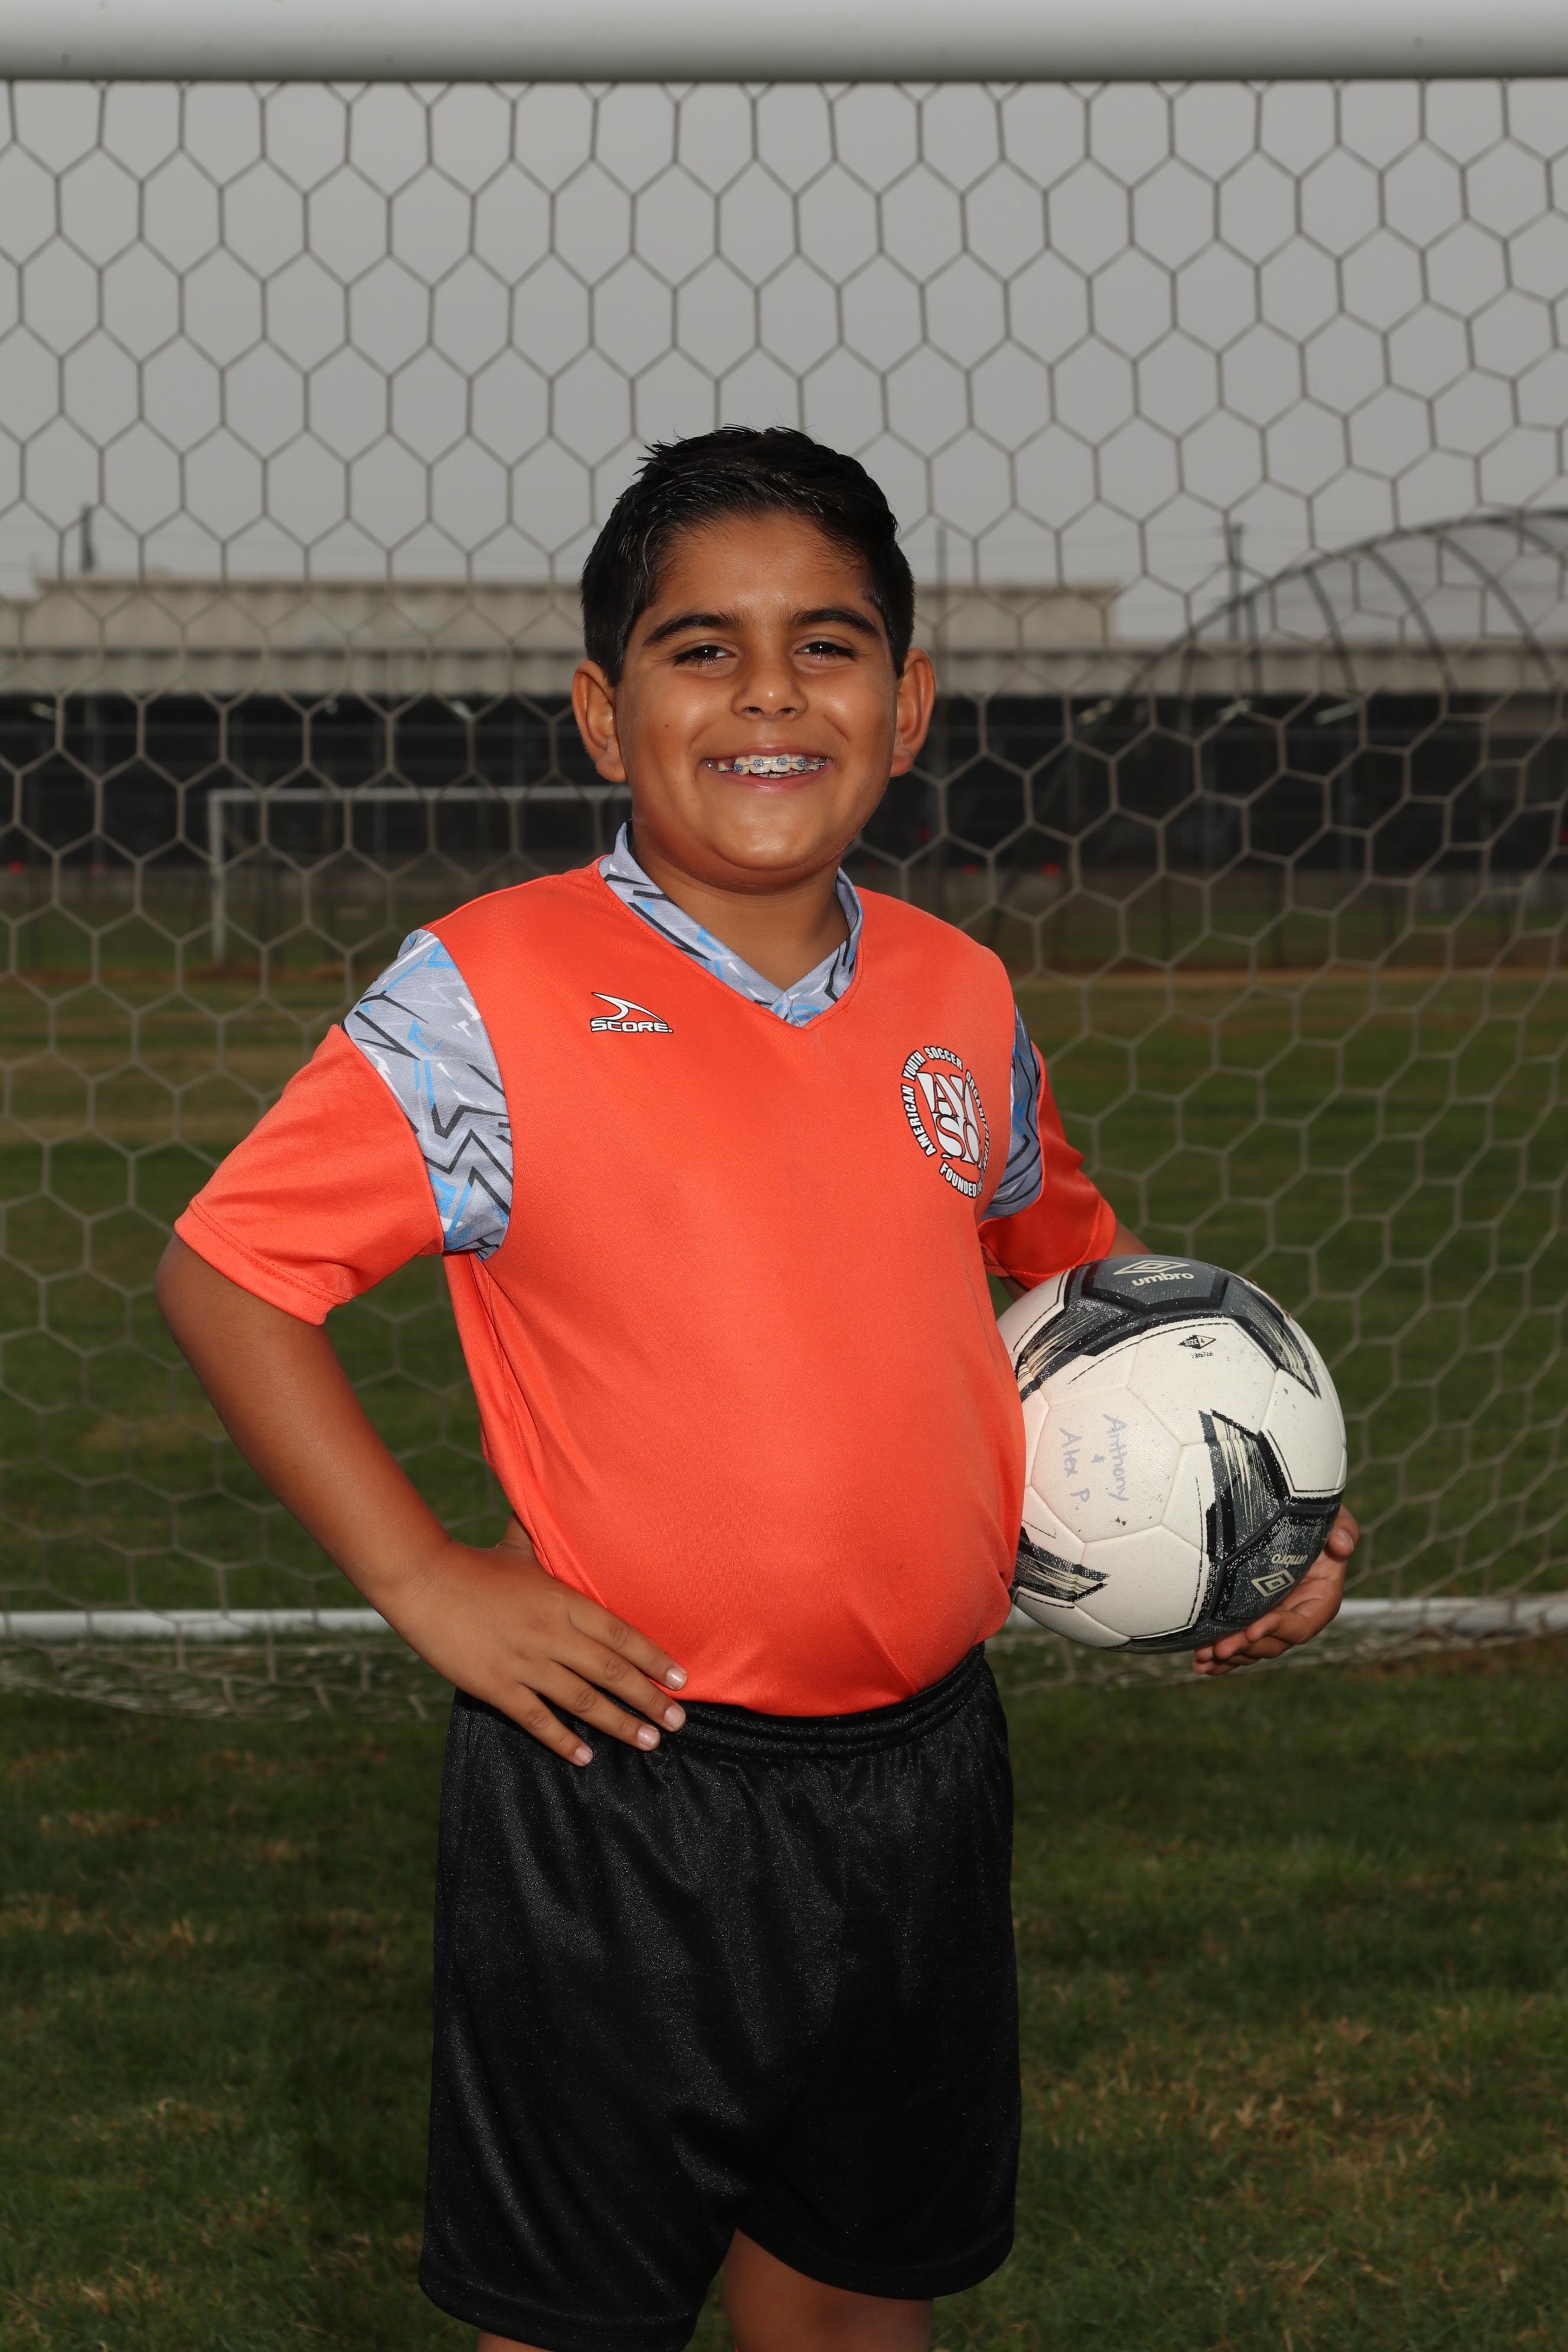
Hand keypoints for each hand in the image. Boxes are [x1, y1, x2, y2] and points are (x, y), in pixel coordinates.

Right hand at [390, 1517, 687, 1764]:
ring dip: (620, 1724)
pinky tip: (585, 1757)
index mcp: (562, 1599)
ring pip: (583, 1700)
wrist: (422, 1580)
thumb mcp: (521, 1548)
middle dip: (650, 1699)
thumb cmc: (474, 1564)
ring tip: (648, 1742)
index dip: (654, 1658)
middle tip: (678, 1722)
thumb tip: (565, 1506)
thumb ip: (549, 1539)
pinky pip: (537, 1719)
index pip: (621, 1633)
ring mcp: (524, 1661)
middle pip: (611, 1671)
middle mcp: (551, 1633)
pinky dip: (563, 1741)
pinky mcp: (495, 1685)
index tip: (681, 1678)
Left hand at [1192, 1505, 1359, 1677]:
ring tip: (1202, 1660)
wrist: (1289, 1517)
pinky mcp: (1252, 1619)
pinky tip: (1200, 1664)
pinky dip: (1221, 1656)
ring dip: (1228, 1657)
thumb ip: (1343, 1530)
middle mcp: (1297, 1617)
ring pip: (1252, 1648)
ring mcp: (1273, 1621)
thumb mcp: (1334, 1519)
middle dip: (1245, 1648)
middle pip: (1273, 1643)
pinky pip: (1238, 1643)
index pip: (1300, 1626)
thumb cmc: (1314, 1517)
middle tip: (1218, 1649)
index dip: (1276, 1629)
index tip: (1251, 1630)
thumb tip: (1342, 1546)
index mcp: (1320, 1602)